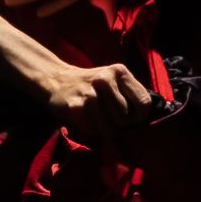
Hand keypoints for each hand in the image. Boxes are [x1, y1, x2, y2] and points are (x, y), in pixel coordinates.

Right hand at [33, 60, 160, 136]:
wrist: (56, 80)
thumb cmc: (91, 85)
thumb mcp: (113, 81)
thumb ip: (129, 95)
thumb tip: (142, 123)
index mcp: (120, 72)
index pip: (144, 102)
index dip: (139, 117)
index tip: (130, 118)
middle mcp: (105, 79)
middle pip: (125, 117)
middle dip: (118, 124)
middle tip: (108, 117)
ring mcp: (89, 93)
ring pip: (109, 127)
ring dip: (103, 129)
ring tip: (96, 119)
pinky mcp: (75, 106)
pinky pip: (92, 129)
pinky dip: (90, 129)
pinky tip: (84, 119)